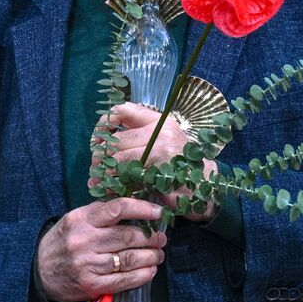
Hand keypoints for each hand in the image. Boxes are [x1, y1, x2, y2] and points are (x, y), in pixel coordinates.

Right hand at [36, 197, 167, 301]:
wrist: (39, 271)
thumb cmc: (64, 241)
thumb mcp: (75, 219)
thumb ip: (101, 213)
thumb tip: (136, 205)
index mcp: (82, 219)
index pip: (117, 209)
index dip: (142, 209)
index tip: (158, 212)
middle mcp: (85, 241)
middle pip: (127, 236)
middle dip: (151, 237)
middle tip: (161, 238)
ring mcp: (88, 264)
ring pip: (128, 259)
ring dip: (150, 257)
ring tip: (158, 255)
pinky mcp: (91, 285)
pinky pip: (123, 281)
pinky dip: (141, 276)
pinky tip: (150, 271)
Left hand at [90, 102, 217, 221]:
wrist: (207, 187)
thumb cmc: (181, 165)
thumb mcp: (165, 141)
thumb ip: (140, 135)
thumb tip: (105, 137)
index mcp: (160, 120)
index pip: (123, 111)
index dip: (104, 124)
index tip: (97, 140)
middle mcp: (161, 131)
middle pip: (117, 139)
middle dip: (101, 156)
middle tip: (95, 168)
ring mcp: (162, 150)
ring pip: (120, 158)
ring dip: (105, 172)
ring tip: (98, 181)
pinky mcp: (161, 171)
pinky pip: (129, 177)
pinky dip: (116, 185)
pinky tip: (110, 190)